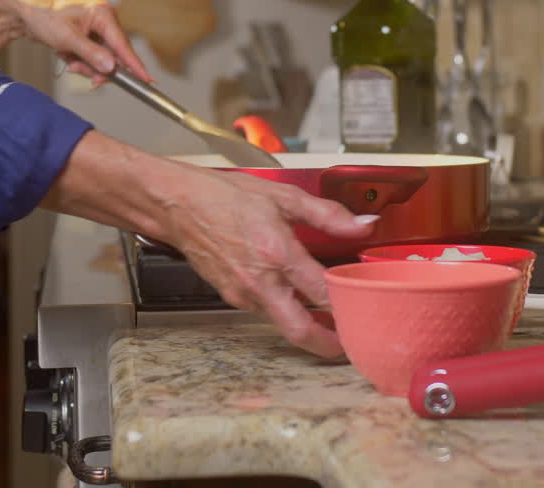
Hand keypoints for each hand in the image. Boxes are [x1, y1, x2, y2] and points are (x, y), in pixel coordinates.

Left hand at [0, 0, 150, 84]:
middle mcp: (104, 20)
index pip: (124, 45)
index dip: (134, 65)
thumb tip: (112, 67)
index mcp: (104, 14)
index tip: (146, 80)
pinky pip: (92, 57)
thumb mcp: (67, 38)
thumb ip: (91, 54)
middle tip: (78, 70)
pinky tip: (66, 54)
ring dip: (85, 65)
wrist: (23, 10)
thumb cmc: (43, 15)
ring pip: (101, 59)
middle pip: (113, 56)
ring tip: (67, 60)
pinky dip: (79, 60)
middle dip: (96, 67)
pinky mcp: (88, 36)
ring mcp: (97, 29)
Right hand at [43, 133, 377, 357]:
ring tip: (335, 323)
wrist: (177, 206)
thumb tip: (362, 224)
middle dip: (330, 345)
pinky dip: (289, 314)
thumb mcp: (283, 197)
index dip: (348, 306)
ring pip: (284, 325)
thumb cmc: (224, 197)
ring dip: (311, 329)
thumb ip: (328, 214)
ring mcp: (244, 295)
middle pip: (301, 331)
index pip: (322, 293)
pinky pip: (268, 313)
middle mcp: (260, 282)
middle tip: (353, 345)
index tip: (366, 310)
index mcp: (277, 254)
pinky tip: (302, 303)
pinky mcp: (233, 298)